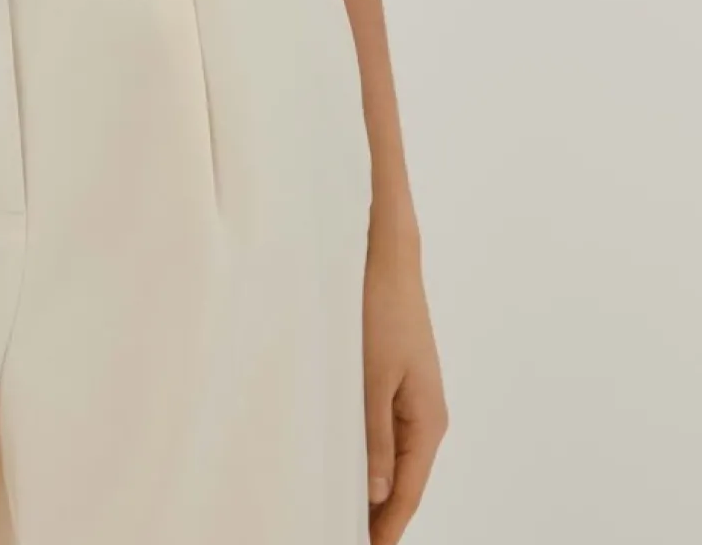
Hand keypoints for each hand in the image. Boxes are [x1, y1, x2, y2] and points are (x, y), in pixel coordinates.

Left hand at [363, 219, 447, 541]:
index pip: (407, 493)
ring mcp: (412, 398)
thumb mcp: (370, 376)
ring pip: (392, 459)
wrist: (386, 256)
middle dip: (378, 515)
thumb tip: (374, 493)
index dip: (386, 529)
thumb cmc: (379, 309)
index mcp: (427, 421)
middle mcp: (425, 416)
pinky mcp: (395, 381)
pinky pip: (384, 433)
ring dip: (371, 488)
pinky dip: (368, 456)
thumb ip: (372, 436)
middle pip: (401, 482)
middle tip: (348, 537)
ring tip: (344, 515)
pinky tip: (348, 465)